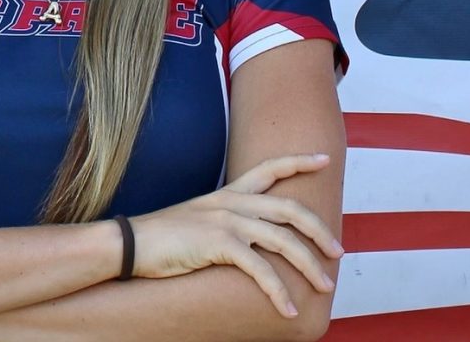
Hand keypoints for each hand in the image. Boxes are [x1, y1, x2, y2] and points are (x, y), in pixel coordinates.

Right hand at [130, 154, 342, 318]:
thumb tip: (252, 239)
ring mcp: (225, 220)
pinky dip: (277, 290)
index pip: (269, 168)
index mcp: (228, 192)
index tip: (323, 159)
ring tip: (324, 287)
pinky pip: (259, 267)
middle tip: (338, 252)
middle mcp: (231, 201)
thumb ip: (227, 222)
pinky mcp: (217, 243)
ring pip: (281, 238)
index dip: (298, 162)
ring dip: (308, 264)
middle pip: (288, 208)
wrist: (132, 243)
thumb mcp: (200, 220)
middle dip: (318, 229)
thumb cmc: (165, 238)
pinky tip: (288, 309)